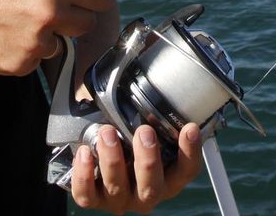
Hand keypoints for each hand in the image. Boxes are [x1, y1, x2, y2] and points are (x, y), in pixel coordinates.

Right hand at [0, 0, 113, 74]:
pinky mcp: (20, 64)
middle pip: (87, 23)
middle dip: (74, 16)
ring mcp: (36, 43)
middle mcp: (51, 15)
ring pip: (61, 44)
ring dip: (48, 35)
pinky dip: (26, 50)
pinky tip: (7, 34)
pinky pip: (36, 60)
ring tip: (19, 19)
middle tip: (50, 7)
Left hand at [72, 123, 203, 213]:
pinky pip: (87, 195)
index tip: (189, 128)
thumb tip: (153, 74)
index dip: (191, 152)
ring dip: (113, 159)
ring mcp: (119, 199)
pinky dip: (84, 174)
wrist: (98, 159)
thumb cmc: (128, 142)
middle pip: (152, 186)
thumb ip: (154, 116)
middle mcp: (145, 193)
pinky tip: (85, 152)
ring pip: (118, 187)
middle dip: (148, 160)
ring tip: (107, 133)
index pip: (187, 171)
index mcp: (167, 178)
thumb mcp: (144, 129)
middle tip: (144, 131)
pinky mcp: (93, 200)